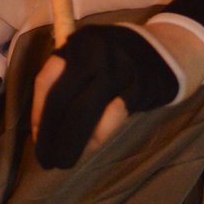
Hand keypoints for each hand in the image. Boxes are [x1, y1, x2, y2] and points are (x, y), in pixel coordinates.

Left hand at [31, 23, 180, 169]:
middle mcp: (94, 53)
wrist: (165, 52)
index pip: (46, 80)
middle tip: (45, 158)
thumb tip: (41, 124)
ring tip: (63, 159)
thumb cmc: (114, 60)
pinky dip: (97, 136)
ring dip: (71, 140)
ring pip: (85, 111)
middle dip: (50, 133)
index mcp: (76, 44)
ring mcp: (117, 69)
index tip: (37, 137)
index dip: (38, 113)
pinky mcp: (138, 87)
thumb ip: (66, 80)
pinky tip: (89, 148)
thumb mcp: (88, 55)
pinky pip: (112, 117)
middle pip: (62, 98)